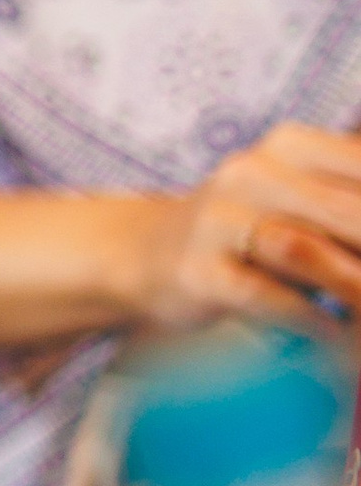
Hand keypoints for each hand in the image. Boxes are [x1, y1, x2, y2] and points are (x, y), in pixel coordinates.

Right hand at [133, 123, 360, 334]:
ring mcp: (220, 219)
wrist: (146, 254)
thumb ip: (348, 207)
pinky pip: (268, 297)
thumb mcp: (300, 200)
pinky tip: (336, 338)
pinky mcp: (198, 270)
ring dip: (357, 290)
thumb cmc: (246, 231)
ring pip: (309, 253)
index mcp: (290, 147)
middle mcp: (252, 173)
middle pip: (348, 213)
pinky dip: (312, 322)